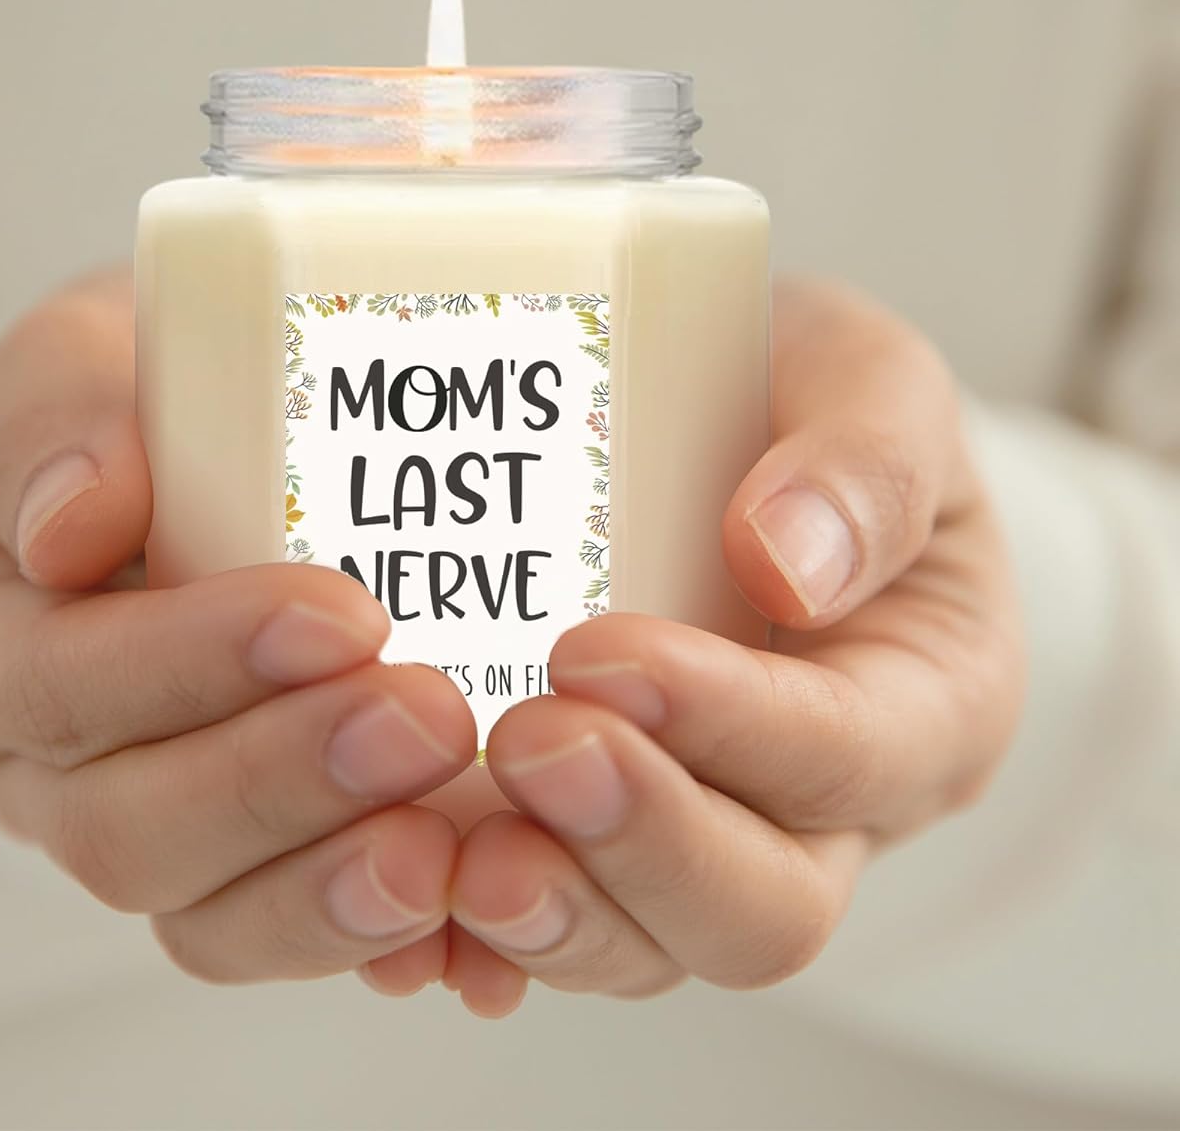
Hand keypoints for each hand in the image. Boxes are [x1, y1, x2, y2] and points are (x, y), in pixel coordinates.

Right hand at [0, 271, 475, 984]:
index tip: (338, 613)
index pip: (54, 682)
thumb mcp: (64, 358)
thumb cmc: (114, 401)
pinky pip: (290, 929)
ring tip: (450, 847)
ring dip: (330, 887)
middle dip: (284, 782)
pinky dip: (377, 934)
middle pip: (129, 829)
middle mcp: (38, 765)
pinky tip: (469, 922)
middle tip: (428, 716)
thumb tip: (76, 521)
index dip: (188, 665)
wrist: (157, 459)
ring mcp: (139, 824)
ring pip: (207, 913)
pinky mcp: (242, 860)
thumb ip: (60, 412)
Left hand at [382, 277, 1023, 1015]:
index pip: (847, 754)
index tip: (594, 652)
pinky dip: (470, 941)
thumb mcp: (873, 384)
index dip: (728, 723)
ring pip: (642, 947)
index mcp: (926, 703)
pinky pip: (541, 936)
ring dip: (547, 915)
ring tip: (453, 857)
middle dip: (638, 842)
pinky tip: (404, 916)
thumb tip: (784, 561)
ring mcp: (703, 847)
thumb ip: (868, 460)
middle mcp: (826, 815)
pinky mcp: (594, 852)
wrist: (730, 432)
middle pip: (759, 910)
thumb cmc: (807, 406)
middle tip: (525, 746)